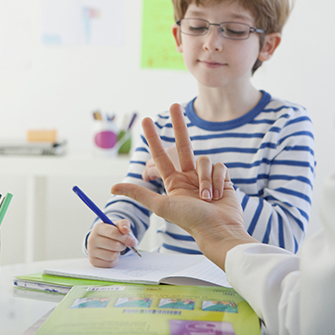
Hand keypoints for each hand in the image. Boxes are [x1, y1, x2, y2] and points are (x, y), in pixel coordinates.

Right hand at [86, 219, 137, 267]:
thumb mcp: (117, 225)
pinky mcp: (93, 261)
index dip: (125, 237)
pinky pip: (110, 263)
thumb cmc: (111, 231)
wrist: (100, 240)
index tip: (132, 240)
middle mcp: (92, 239)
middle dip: (123, 245)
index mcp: (98, 228)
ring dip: (118, 253)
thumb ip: (124, 224)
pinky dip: (114, 260)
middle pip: (115, 245)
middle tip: (123, 244)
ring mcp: (91, 251)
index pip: (113, 233)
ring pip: (112, 256)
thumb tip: (126, 230)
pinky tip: (111, 254)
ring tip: (115, 248)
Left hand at [111, 103, 256, 269]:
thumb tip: (112, 187)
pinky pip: (218, 166)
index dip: (152, 138)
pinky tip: (218, 194)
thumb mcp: (161, 205)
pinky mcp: (222, 178)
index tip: (146, 121)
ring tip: (206, 198)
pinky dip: (217, 180)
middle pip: (182, 144)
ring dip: (204, 179)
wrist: (219, 229)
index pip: (160, 155)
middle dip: (178, 124)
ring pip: (203, 159)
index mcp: (172, 182)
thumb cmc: (190, 220)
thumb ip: (139, 193)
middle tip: (174, 104)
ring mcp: (205, 176)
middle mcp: (188, 176)